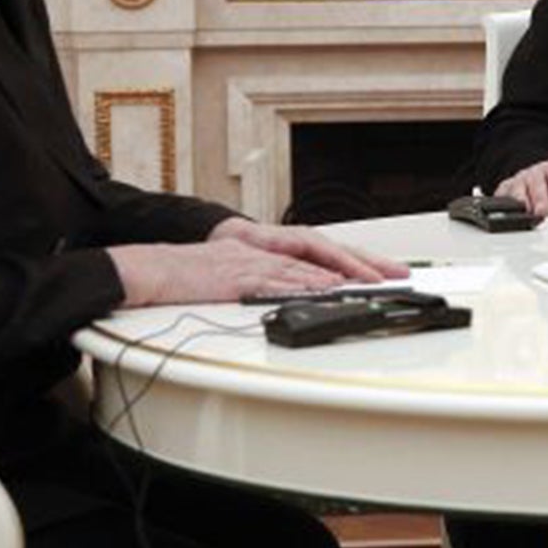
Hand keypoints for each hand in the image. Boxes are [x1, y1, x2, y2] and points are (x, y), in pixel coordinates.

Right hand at [110, 220, 408, 306]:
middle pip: (323, 256)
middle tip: (396, 275)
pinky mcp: (238, 277)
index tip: (387, 271)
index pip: (321, 254)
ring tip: (373, 283)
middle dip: (363, 265)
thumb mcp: (235, 273)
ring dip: (341, 276)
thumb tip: (298, 298)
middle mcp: (266, 251)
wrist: (152, 269)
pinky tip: (324, 291)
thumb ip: (267, 283)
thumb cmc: (189, 276)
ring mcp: (254, 263)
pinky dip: (303, 287)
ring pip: (307, 268)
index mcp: (268, 250)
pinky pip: (278, 281)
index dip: (357, 261)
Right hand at [495, 159, 547, 217]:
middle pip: (538, 183)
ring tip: (527, 214)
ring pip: (519, 190)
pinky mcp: (506, 190)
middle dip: (540, 198)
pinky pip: (503, 195)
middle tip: (543, 211)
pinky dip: (503, 203)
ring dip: (523, 202)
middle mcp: (537, 174)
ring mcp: (521, 182)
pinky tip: (506, 212)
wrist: (537, 172)